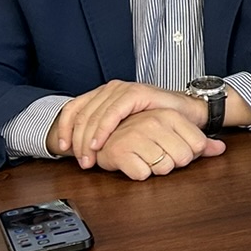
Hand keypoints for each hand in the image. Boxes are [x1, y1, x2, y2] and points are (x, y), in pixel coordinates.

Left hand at [48, 81, 199, 165]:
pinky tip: (99, 144)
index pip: (73, 109)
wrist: (186, 113)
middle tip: (81, 161)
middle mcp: (110, 89)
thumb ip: (104, 132)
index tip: (63, 148)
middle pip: (82, 114)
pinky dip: (103, 129)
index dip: (64, 128)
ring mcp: (122, 89)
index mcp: (103, 95)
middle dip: (77, 140)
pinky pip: (112, 112)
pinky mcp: (135, 93)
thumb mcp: (124, 128)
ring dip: (87, 139)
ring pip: (94, 114)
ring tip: (89, 158)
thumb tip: (79, 147)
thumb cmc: (156, 122)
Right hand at [94, 108, 226, 181]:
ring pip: (164, 168)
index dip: (189, 154)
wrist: (106, 133)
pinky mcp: (119, 151)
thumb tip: (221, 148)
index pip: (198, 145)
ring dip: (155, 169)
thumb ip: (199, 142)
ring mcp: (135, 135)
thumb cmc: (142, 134)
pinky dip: (138, 173)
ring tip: (143, 157)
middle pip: (183, 159)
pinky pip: (142, 174)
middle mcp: (154, 122)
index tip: (175, 150)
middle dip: (173, 163)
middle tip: (157, 155)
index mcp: (170, 115)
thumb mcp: (173, 131)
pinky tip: (132, 162)